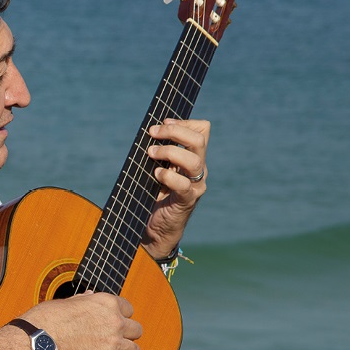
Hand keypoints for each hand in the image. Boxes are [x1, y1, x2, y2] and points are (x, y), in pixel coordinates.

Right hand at [21, 293, 141, 349]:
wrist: (39, 339)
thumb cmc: (47, 319)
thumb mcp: (66, 301)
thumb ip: (83, 300)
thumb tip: (89, 296)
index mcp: (106, 302)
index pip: (129, 309)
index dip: (122, 318)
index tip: (115, 325)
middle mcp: (114, 320)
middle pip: (136, 331)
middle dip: (127, 337)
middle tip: (115, 343)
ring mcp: (112, 341)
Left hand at [143, 118, 209, 257]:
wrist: (156, 227)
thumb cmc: (154, 195)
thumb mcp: (157, 168)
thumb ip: (157, 152)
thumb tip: (148, 132)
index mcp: (192, 157)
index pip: (202, 130)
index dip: (184, 121)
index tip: (163, 121)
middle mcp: (198, 169)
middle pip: (199, 140)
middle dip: (174, 131)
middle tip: (152, 133)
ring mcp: (196, 185)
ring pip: (194, 160)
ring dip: (170, 152)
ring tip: (150, 153)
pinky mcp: (187, 200)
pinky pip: (184, 185)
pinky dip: (169, 176)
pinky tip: (156, 174)